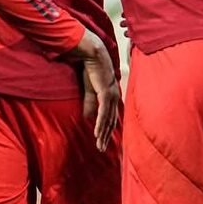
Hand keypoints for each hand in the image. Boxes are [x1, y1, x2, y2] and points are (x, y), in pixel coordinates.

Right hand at [73, 29, 119, 151]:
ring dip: (103, 133)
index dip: (107, 129)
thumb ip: (90, 102)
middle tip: (101, 149)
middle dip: (106, 136)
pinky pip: (103, 112)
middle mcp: (115, 96)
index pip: (111, 116)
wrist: (92, 54)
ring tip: (99, 146)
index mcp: (112, 94)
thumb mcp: (89, 89)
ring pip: (108, 119)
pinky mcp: (105, 92)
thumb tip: (88, 118)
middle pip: (111, 121)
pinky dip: (100, 123)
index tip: (103, 141)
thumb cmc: (91, 69)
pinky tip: (97, 133)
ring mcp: (111, 94)